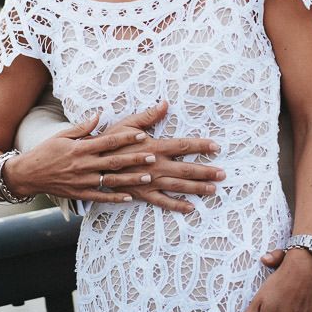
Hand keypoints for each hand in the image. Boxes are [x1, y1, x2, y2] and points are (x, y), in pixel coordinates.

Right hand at [5, 106, 168, 203]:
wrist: (27, 174)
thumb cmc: (45, 151)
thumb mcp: (62, 135)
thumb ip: (82, 127)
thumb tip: (99, 114)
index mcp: (80, 148)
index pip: (107, 142)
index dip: (126, 138)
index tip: (142, 134)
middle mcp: (82, 165)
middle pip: (113, 161)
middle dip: (134, 159)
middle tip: (152, 156)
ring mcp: (81, 181)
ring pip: (110, 180)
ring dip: (130, 180)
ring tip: (147, 177)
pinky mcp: (79, 194)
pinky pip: (100, 197)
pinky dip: (114, 198)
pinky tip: (129, 197)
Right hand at [100, 100, 225, 213]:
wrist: (87, 164)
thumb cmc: (107, 141)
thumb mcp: (126, 124)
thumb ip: (148, 116)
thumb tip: (165, 103)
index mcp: (152, 147)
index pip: (182, 145)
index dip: (200, 145)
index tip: (216, 146)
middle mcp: (154, 166)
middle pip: (185, 169)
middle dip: (206, 171)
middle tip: (224, 173)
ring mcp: (148, 182)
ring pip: (177, 187)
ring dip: (196, 189)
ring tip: (214, 190)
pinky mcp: (140, 194)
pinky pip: (160, 202)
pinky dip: (175, 206)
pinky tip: (190, 208)